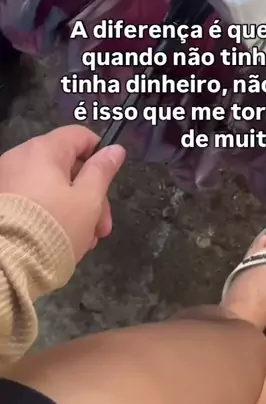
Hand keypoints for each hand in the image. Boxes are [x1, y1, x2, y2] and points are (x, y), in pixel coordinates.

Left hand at [0, 126, 125, 261]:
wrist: (5, 267)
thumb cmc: (54, 226)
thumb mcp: (88, 200)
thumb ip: (102, 171)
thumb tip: (115, 149)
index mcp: (43, 150)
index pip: (80, 136)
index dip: (100, 155)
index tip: (109, 184)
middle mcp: (19, 158)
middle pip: (66, 166)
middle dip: (90, 195)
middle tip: (101, 228)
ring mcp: (5, 181)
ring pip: (50, 187)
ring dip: (73, 209)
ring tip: (83, 242)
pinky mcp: (0, 204)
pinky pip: (32, 200)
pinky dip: (49, 214)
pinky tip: (60, 241)